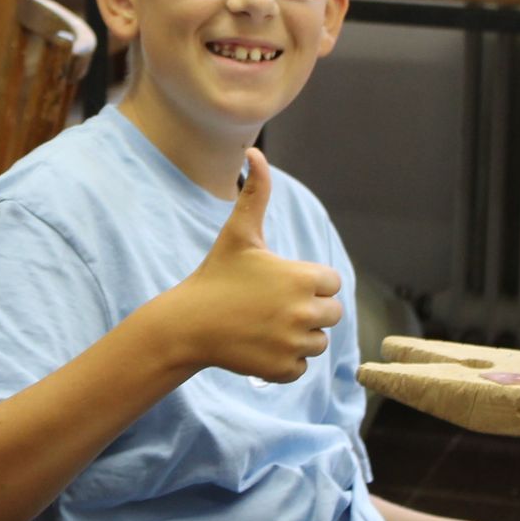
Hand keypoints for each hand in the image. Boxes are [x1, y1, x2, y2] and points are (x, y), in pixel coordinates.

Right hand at [156, 148, 343, 383]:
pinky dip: (285, 360)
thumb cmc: (216, 275)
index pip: (330, 282)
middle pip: (332, 313)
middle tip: (272, 306)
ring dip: (299, 336)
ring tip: (265, 325)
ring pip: (318, 342)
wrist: (187, 324)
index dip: (308, 281)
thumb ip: (256, 193)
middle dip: (308, 310)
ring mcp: (294, 344)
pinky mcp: (284, 369)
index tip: (279, 282)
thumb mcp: (239, 233)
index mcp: (303, 278)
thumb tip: (256, 151)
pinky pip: (301, 367)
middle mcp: (304, 312)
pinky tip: (259, 345)